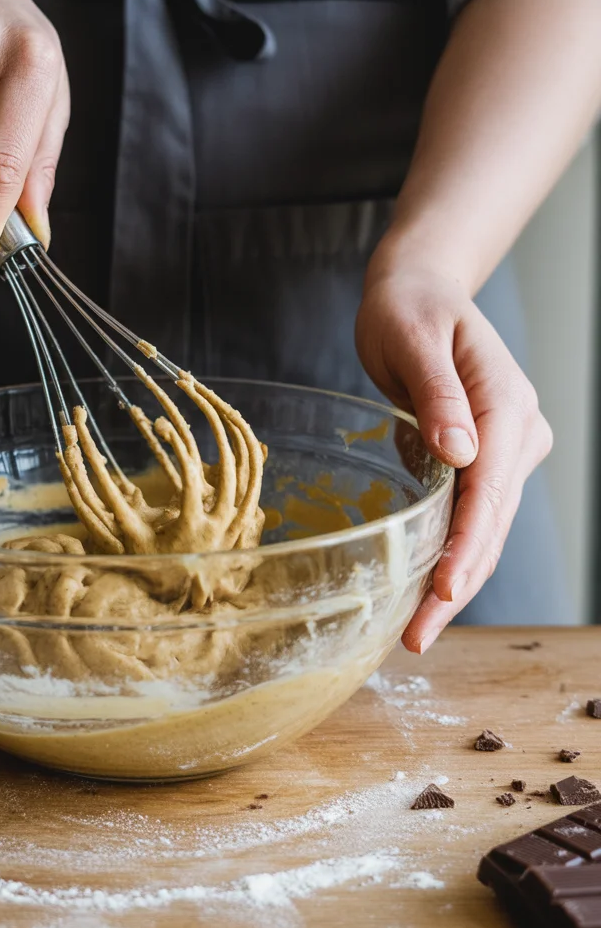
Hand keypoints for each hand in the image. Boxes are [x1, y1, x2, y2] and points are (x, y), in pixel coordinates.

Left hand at [355, 261, 552, 653]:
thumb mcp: (413, 336)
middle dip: (459, 580)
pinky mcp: (483, 458)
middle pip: (492, 520)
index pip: (492, 488)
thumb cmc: (409, 306)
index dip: (468, 543)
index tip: (443, 588)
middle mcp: (518, 432)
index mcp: (506, 404)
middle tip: (418, 636)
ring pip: (485, 526)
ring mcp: (506, 448)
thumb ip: (437, 392)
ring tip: (417, 631)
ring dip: (456, 577)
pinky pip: (471, 514)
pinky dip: (450, 551)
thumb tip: (461, 451)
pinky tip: (424, 589)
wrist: (418, 290)